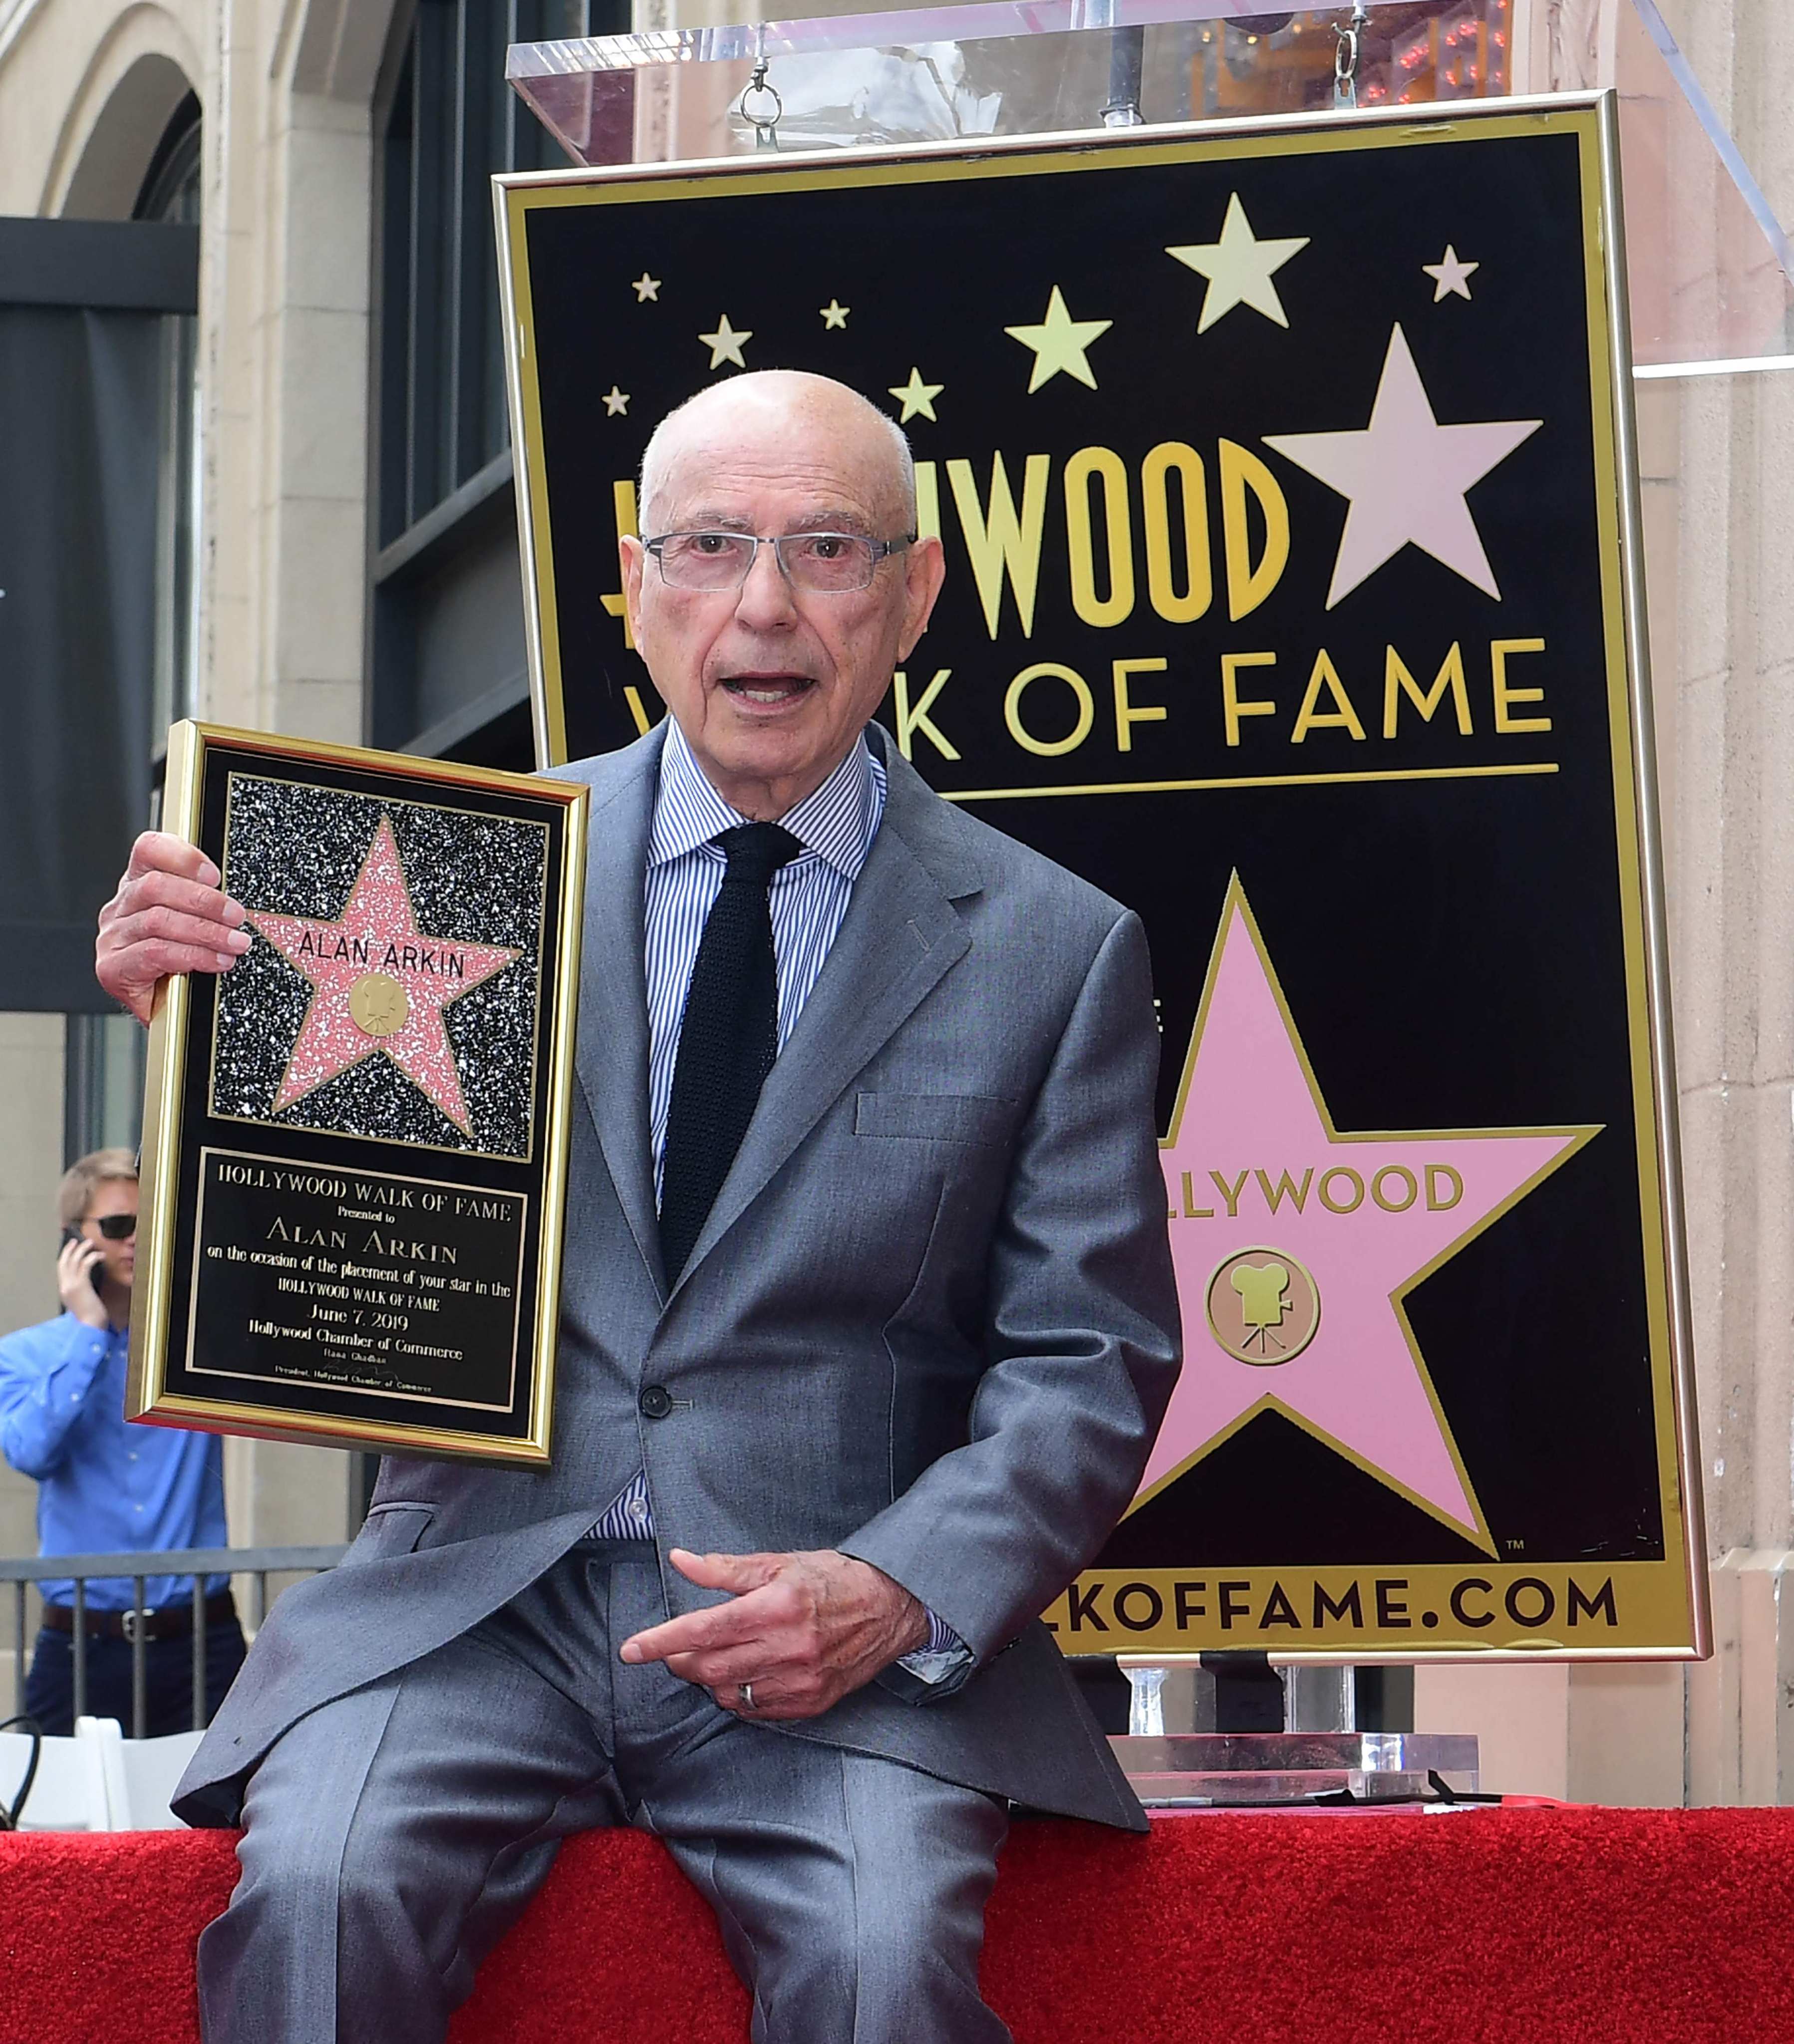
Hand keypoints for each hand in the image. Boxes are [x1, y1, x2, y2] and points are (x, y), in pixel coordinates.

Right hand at [57, 1236, 108, 1329]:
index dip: (65, 1257)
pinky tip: (100, 1255)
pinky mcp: (81, 1285)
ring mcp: (71, 1285)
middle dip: (70, 1249)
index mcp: (64, 1291)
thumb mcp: (83, 1301)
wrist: (91, 1326)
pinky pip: (85, 1264)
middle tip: (77, 1240)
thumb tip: (88, 1281)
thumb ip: (81, 1291)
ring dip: (82, 1249)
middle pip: (63, 1262)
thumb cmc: (91, 1317)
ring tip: (90, 1243)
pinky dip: (92, 1257)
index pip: (61, 1270)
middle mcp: (65, 1286)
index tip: (71, 1248)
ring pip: (73, 1261)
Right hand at [96, 832, 251, 1024]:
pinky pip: (156, 952)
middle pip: (157, 886)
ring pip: (159, 920)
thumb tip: (235, 899)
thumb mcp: (198, 924)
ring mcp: (112, 938)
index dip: (182, 857)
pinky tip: (216, 961)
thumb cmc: (183, 965)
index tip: (215, 876)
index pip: (149, 850)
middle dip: (206, 902)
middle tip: (237, 917)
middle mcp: (120, 908)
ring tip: (235, 943)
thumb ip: (205, 903)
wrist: (167, 1015)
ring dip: (206, 931)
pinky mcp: (112, 968)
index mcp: (138, 885)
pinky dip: (193, 955)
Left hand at [619, 1548, 928, 1720]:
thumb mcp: (780, 1563)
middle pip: (710, 1667)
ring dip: (708, 1678)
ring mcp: (801, 1680)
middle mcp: (788, 1647)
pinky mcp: (810, 1703)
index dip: (662, 1641)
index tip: (632, 1649)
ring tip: (711, 1657)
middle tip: (672, 1648)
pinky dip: (737, 1694)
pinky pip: (755, 1709)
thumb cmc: (833, 1579)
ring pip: (729, 1692)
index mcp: (778, 1606)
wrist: (890, 1608)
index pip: (704, 1629)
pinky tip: (742, 1673)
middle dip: (679, 1660)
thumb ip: (726, 1569)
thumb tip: (681, 1561)